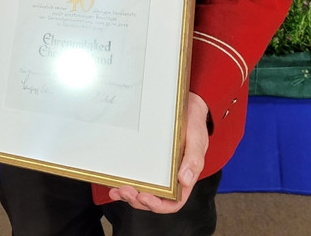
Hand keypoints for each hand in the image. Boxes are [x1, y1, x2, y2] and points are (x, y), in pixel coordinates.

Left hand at [106, 93, 208, 212]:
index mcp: (184, 178)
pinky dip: (123, 182)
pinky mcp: (146, 161)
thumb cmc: (194, 124)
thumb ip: (193, 160)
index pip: (173, 202)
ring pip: (141, 191)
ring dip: (128, 195)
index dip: (158, 205)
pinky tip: (113, 182)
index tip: (145, 197)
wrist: (186, 106)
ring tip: (116, 190)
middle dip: (137, 200)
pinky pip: (135, 176)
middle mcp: (169, 178)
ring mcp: (157, 171)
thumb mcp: (197, 139)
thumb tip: (184, 180)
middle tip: (125, 190)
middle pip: (152, 199)